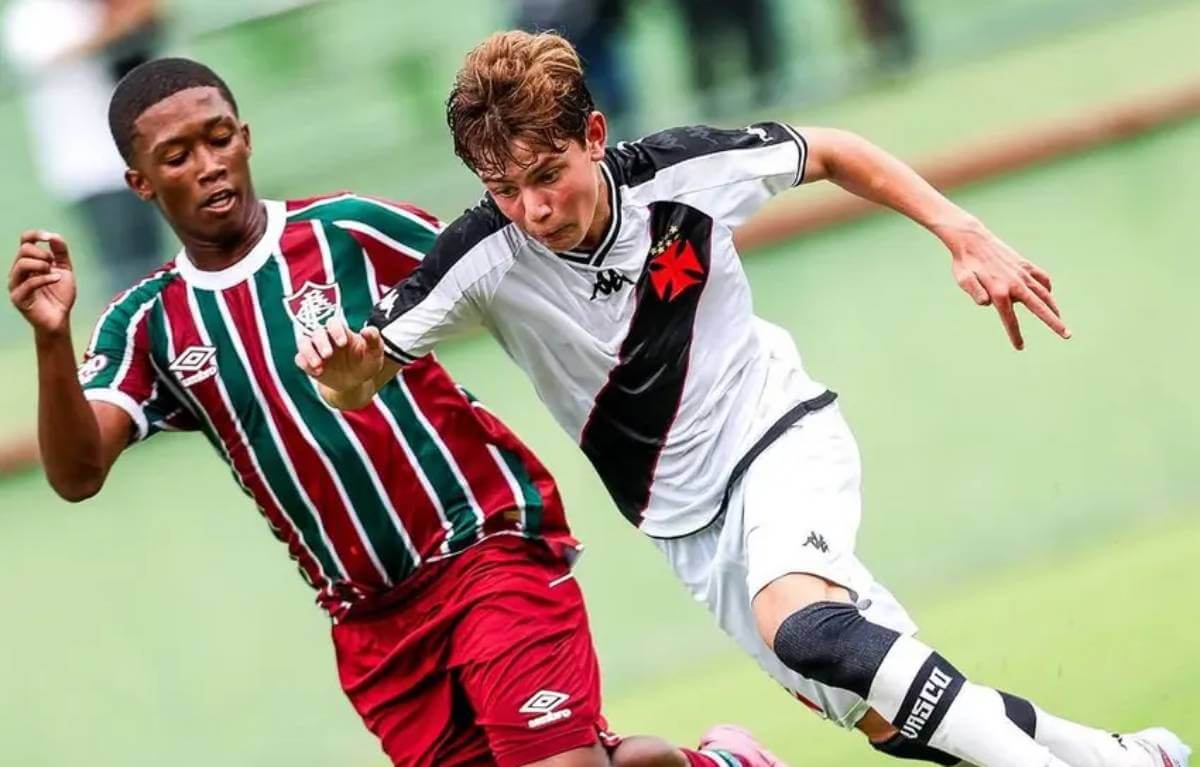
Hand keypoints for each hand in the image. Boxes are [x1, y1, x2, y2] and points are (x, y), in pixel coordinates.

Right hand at [9, 230, 76, 336]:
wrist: (60, 318)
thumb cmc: (59, 295)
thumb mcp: (64, 270)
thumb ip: (61, 253)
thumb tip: (55, 236)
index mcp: (28, 262)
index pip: (24, 240)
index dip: (35, 235)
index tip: (49, 237)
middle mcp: (18, 271)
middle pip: (24, 250)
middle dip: (43, 254)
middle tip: (53, 265)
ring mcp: (16, 284)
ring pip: (22, 263)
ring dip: (42, 265)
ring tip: (53, 273)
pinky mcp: (18, 297)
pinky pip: (28, 282)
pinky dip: (45, 278)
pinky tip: (56, 279)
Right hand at [294, 315, 384, 392]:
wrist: (356, 382)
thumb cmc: (366, 362)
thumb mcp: (375, 352)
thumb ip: (373, 339)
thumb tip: (367, 330)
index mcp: (341, 332)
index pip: (333, 323)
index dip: (336, 330)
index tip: (343, 343)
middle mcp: (326, 338)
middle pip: (317, 333)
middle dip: (321, 342)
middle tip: (328, 355)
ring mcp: (315, 350)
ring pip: (303, 343)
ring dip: (308, 352)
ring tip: (318, 364)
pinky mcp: (308, 363)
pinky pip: (300, 359)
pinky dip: (304, 363)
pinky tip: (316, 371)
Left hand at [942, 220, 1070, 349]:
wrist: (972, 239)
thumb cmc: (964, 263)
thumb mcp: (963, 279)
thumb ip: (974, 291)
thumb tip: (986, 303)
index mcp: (998, 291)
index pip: (1009, 318)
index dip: (1015, 334)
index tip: (1020, 347)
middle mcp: (1014, 283)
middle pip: (1039, 307)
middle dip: (1054, 322)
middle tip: (1067, 335)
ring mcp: (1022, 273)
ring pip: (1044, 293)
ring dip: (1054, 308)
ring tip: (1061, 321)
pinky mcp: (1025, 265)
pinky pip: (1041, 278)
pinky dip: (1047, 288)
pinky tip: (1048, 295)